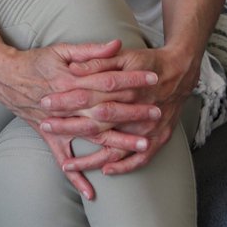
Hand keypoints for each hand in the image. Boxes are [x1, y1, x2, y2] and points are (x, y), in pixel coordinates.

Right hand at [0, 40, 159, 201]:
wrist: (4, 78)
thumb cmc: (34, 61)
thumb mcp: (61, 50)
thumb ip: (90, 51)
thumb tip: (116, 44)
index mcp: (71, 82)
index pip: (108, 81)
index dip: (131, 80)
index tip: (153, 79)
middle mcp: (67, 106)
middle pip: (106, 111)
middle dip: (133, 114)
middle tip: (157, 114)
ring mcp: (58, 124)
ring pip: (93, 136)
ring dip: (119, 142)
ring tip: (143, 146)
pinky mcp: (49, 137)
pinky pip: (64, 159)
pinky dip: (75, 177)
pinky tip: (91, 192)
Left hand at [38, 42, 199, 178]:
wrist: (181, 71)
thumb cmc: (149, 61)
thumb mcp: (125, 55)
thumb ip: (99, 61)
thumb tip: (74, 69)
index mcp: (126, 87)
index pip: (89, 95)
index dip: (66, 100)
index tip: (46, 103)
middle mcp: (136, 109)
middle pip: (97, 122)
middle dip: (69, 127)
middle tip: (46, 129)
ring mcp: (148, 127)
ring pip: (115, 147)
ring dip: (90, 158)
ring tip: (67, 166)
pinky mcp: (159, 138)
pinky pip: (140, 158)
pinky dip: (123, 167)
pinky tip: (105, 171)